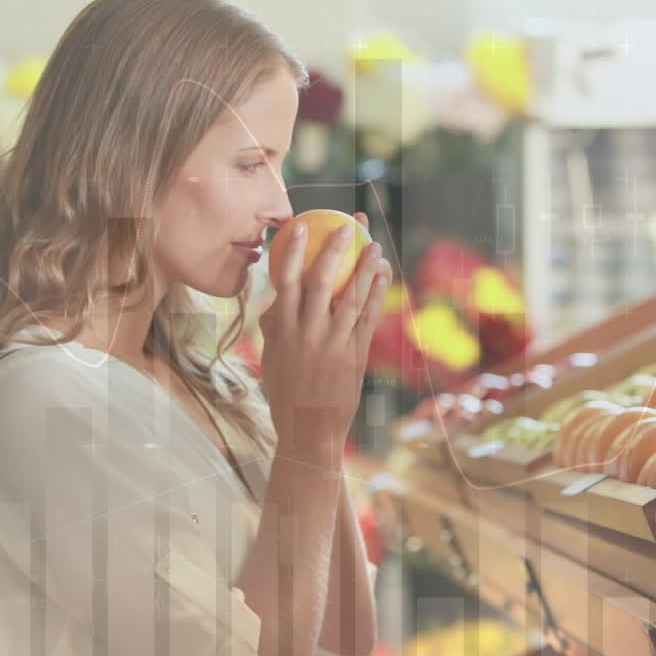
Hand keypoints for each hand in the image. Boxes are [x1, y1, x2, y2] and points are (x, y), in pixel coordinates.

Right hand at [259, 213, 391, 460]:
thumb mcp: (271, 360)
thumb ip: (274, 329)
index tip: (302, 226)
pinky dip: (377, 294)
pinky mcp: (355, 354)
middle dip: (335, 250)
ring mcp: (333, 342)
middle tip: (347, 226)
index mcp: (283, 329)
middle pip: (322, 281)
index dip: (295, 251)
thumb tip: (275, 302)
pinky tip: (384, 276)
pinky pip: (368, 318)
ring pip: (351, 296)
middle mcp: (308, 332)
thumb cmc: (286, 395)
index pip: (287, 281)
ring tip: (373, 244)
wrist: (308, 429)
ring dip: (364, 267)